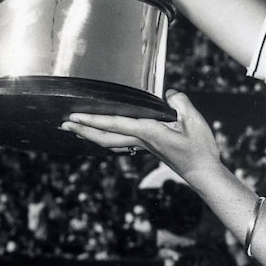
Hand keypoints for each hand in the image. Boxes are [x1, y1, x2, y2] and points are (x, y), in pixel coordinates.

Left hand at [60, 90, 221, 182]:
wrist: (203, 172)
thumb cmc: (200, 148)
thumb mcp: (194, 120)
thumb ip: (180, 102)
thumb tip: (169, 93)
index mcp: (148, 132)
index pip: (114, 123)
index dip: (93, 119)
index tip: (74, 116)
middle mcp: (141, 140)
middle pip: (105, 136)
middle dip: (83, 130)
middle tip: (63, 123)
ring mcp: (143, 146)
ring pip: (110, 141)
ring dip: (91, 135)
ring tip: (75, 130)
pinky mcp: (148, 148)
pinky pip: (120, 143)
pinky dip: (106, 139)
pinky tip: (103, 138)